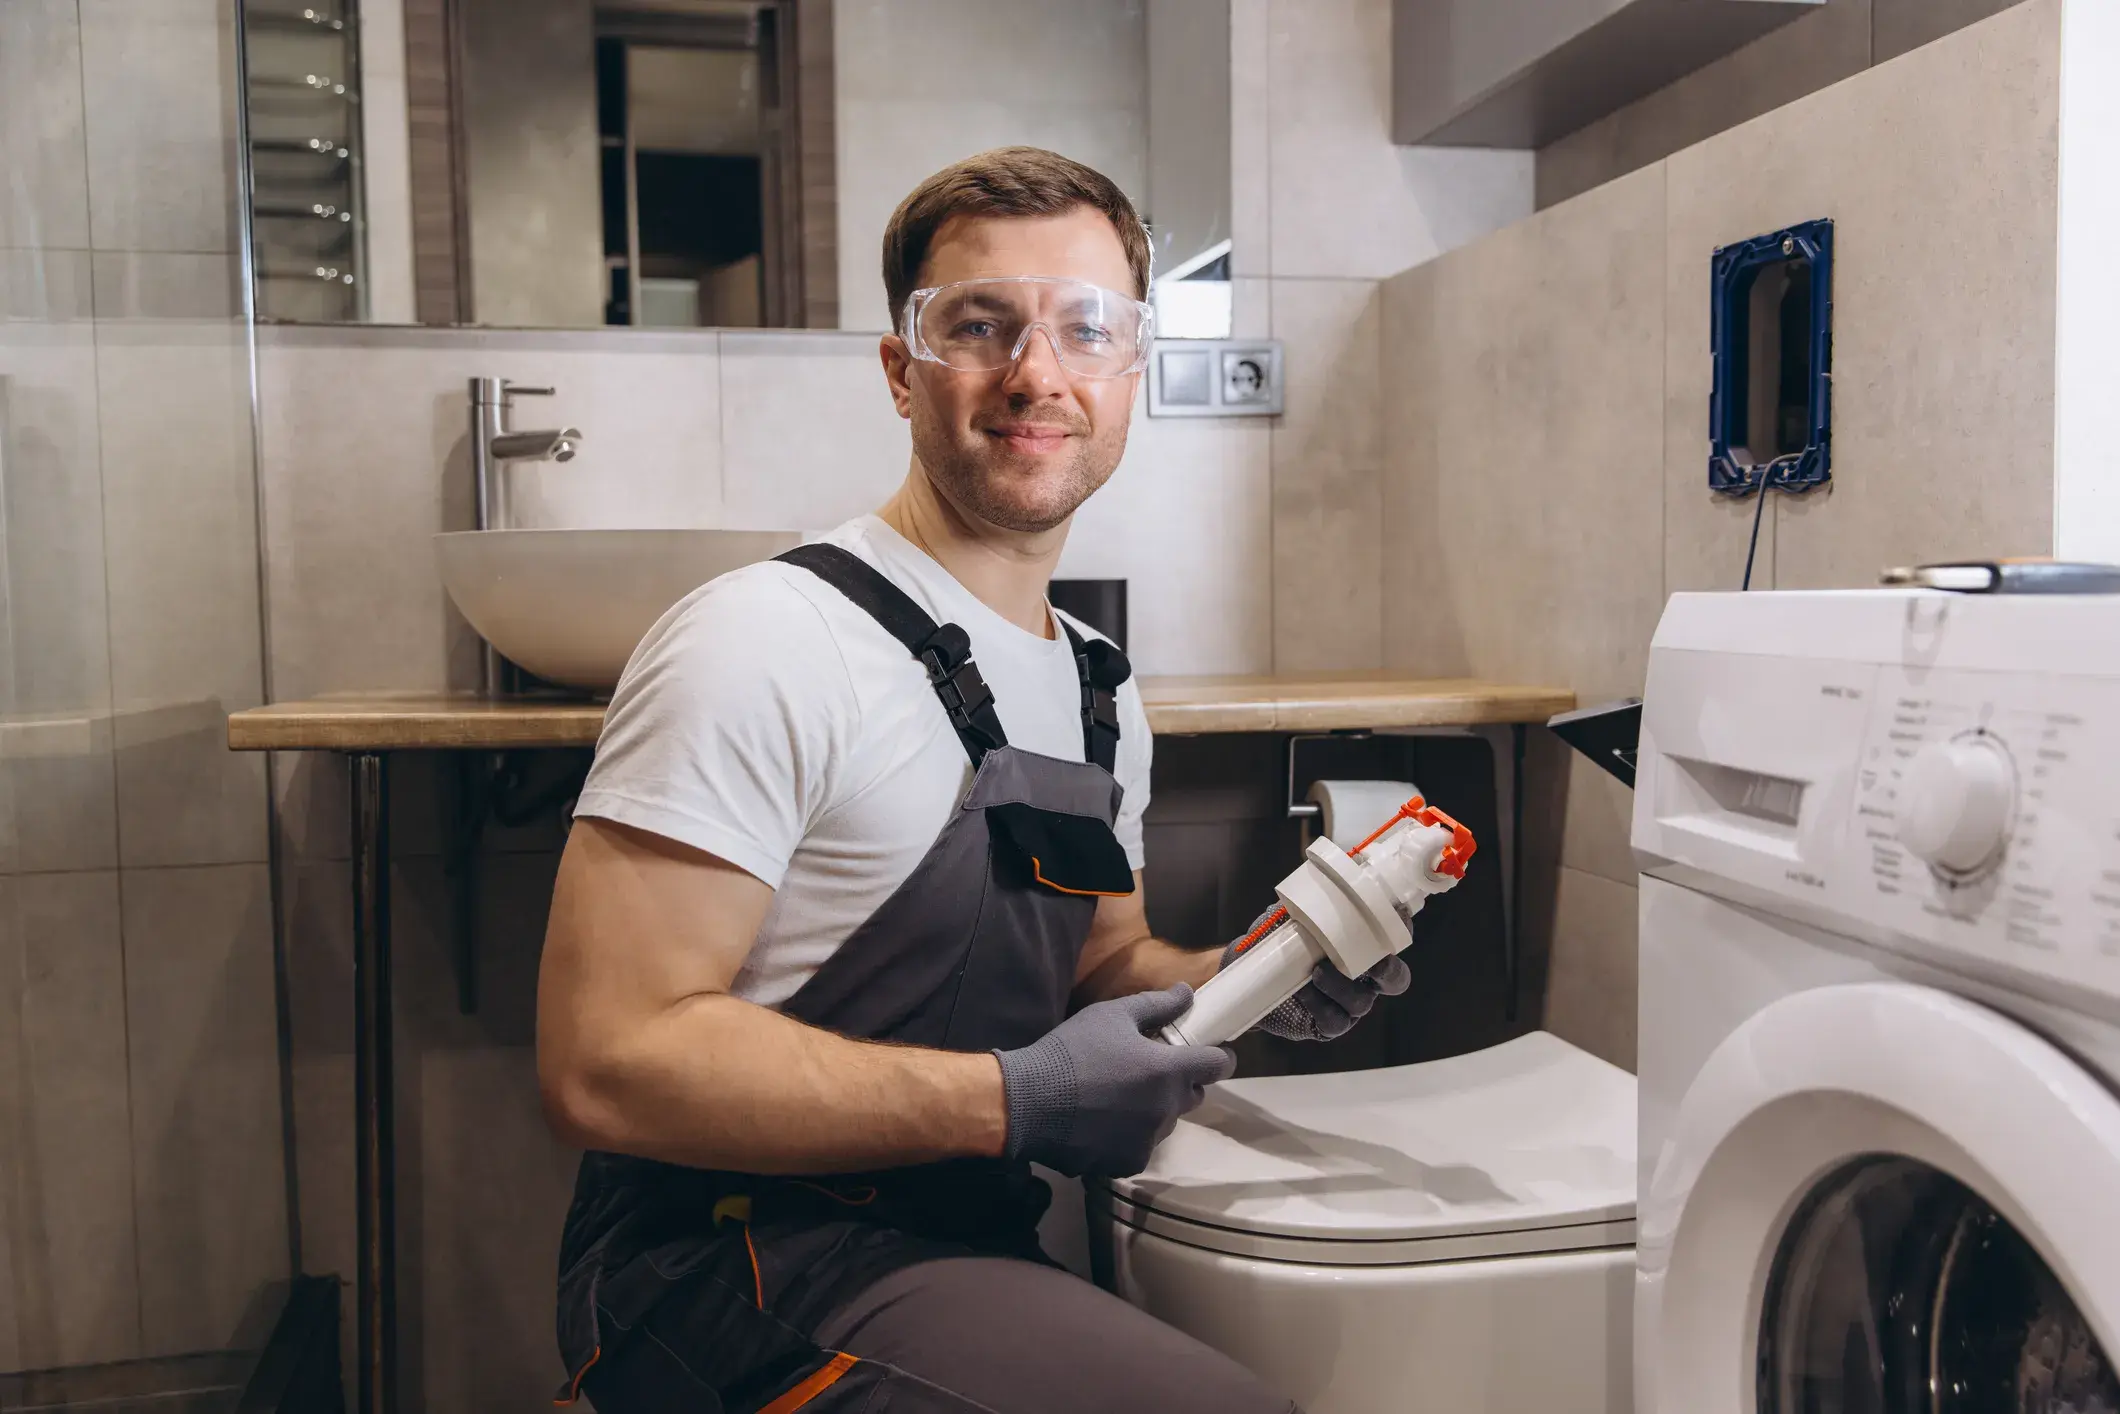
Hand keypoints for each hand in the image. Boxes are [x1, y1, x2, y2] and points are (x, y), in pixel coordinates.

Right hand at [993, 985, 1235, 1177]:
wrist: (1028, 1102)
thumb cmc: (1072, 1052)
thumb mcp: (1112, 1016)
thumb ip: (1157, 1005)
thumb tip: (1188, 993)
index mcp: (1168, 1071)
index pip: (1218, 1065)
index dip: (1218, 1055)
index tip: (1208, 1051)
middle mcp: (1166, 1109)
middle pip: (1192, 1095)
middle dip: (1181, 1081)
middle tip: (1148, 1068)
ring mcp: (1148, 1140)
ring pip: (1166, 1121)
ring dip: (1155, 1108)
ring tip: (1119, 1095)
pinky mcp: (1127, 1162)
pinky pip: (1142, 1144)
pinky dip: (1131, 1133)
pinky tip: (1103, 1120)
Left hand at [1221, 909, 1411, 1041]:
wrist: (1245, 972)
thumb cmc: (1277, 938)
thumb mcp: (1293, 913)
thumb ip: (1312, 899)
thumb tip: (1328, 876)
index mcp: (1363, 947)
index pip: (1393, 939)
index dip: (1400, 929)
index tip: (1395, 916)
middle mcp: (1363, 978)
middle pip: (1395, 979)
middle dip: (1388, 971)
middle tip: (1373, 962)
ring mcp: (1347, 1004)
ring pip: (1361, 1001)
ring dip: (1342, 986)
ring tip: (1318, 971)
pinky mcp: (1326, 1025)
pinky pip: (1335, 1021)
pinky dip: (1321, 1005)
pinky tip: (1304, 991)